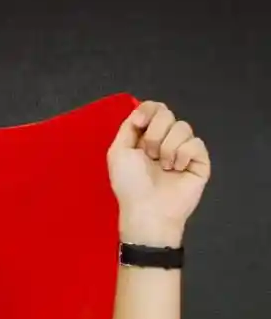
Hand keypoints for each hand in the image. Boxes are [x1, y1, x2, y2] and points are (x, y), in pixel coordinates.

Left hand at [107, 100, 211, 246]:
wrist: (148, 210)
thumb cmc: (130, 184)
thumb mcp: (118, 153)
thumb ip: (128, 127)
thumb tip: (141, 111)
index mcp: (144, 138)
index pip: (154, 109)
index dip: (149, 111)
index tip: (140, 123)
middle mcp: (164, 141)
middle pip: (167, 114)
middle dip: (155, 133)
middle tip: (149, 155)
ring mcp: (183, 150)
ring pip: (182, 127)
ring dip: (167, 148)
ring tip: (163, 167)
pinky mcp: (200, 160)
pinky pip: (196, 143)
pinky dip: (183, 155)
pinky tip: (177, 170)